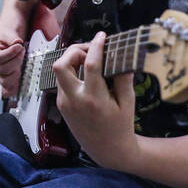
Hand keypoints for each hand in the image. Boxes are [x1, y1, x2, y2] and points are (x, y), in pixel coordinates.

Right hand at [0, 26, 24, 100]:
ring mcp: (0, 73)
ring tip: (22, 61)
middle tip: (23, 50)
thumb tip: (17, 43)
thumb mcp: (9, 31)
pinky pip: (9, 88)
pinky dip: (13, 89)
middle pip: (4, 70)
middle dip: (16, 61)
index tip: (19, 46)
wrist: (11, 36)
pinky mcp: (8, 78)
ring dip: (17, 72)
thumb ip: (12, 38)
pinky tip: (18, 87)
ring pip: (7, 80)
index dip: (10, 54)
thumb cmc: (7, 33)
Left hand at [52, 32, 138, 170]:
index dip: (95, 46)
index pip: (90, 65)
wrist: (107, 150)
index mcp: (94, 99)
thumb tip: (122, 55)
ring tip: (89, 60)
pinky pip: (62, 81)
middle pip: (61, 65)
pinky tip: (86, 73)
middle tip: (91, 49)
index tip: (101, 36)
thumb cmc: (121, 126)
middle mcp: (75, 100)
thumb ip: (123, 78)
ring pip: (59, 72)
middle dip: (74, 51)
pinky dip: (72, 72)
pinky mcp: (61, 105)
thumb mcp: (128, 102)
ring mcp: (65, 103)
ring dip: (71, 61)